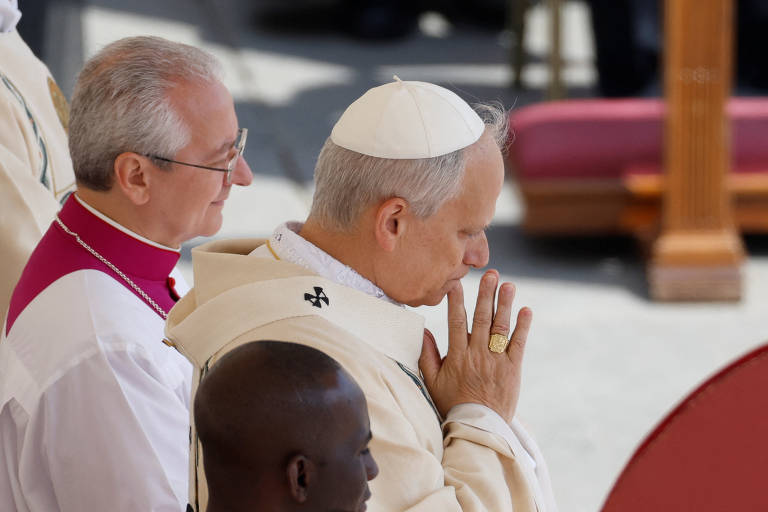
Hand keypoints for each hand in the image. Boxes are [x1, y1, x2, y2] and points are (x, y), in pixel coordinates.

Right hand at [418, 270, 531, 422]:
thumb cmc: (453, 404)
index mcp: (457, 356)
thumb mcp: (433, 382)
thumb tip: (424, 330)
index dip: (457, 301)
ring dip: (505, 304)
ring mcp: (496, 361)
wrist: (478, 429)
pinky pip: (518, 344)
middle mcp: (477, 355)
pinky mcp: (512, 369)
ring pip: (500, 328)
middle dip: (486, 295)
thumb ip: (427, 356)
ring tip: (509, 284)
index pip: (456, 322)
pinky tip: (526, 310)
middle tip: (490, 274)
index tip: (457, 282)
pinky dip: (523, 327)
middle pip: (482, 319)